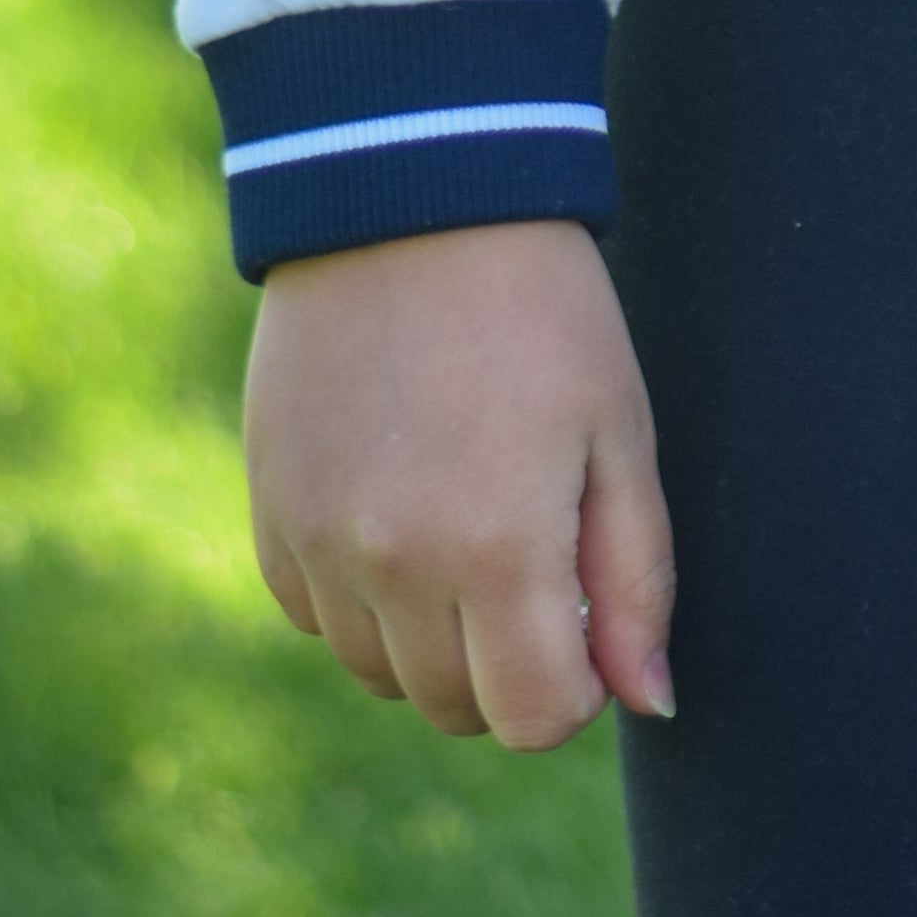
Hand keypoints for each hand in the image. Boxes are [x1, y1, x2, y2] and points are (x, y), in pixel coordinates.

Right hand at [243, 216, 675, 749]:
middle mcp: (394, 567)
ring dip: (428, 636)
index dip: (575, 690)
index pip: (533, 721)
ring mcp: (318, 545)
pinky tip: (397, 504)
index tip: (585, 618)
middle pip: (453, 709)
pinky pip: (315, 618)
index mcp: (498, 550)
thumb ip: (637, 579)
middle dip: (504, 664)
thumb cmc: (541, 307)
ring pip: (380, 673)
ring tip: (462, 519)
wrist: (414, 195)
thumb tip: (647, 701)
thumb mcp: (620, 428)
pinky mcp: (269, 514)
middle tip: (530, 560)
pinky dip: (359, 595)